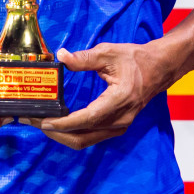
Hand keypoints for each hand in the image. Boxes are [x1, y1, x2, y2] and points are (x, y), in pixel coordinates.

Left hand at [28, 42, 172, 149]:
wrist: (158, 68)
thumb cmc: (135, 59)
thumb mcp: (108, 53)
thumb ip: (84, 58)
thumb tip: (61, 56)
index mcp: (119, 100)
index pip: (87, 119)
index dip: (64, 123)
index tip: (44, 122)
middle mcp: (120, 118)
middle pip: (83, 136)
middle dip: (56, 132)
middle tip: (34, 121)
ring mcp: (120, 125)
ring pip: (86, 140)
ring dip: (63, 135)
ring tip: (43, 123)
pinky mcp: (117, 127)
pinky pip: (91, 136)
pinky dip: (73, 133)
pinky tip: (60, 124)